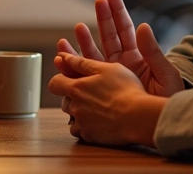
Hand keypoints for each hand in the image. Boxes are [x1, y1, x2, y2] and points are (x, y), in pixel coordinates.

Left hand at [49, 52, 166, 146]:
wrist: (138, 117)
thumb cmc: (126, 90)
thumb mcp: (106, 68)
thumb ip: (81, 63)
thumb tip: (62, 56)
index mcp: (76, 88)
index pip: (54, 84)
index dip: (61, 81)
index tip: (71, 80)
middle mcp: (74, 106)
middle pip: (65, 101)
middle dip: (74, 98)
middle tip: (94, 95)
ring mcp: (81, 123)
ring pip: (72, 117)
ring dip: (80, 113)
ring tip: (99, 108)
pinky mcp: (90, 137)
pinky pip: (81, 131)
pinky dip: (87, 127)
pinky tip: (101, 121)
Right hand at [56, 0, 182, 96]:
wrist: (161, 123)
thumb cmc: (169, 100)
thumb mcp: (166, 74)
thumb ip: (153, 51)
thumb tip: (144, 25)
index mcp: (138, 56)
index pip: (126, 29)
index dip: (117, 12)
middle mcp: (123, 63)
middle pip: (109, 36)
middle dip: (103, 18)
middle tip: (97, 1)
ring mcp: (111, 76)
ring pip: (94, 54)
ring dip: (85, 41)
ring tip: (77, 28)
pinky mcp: (102, 89)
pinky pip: (85, 75)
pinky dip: (74, 65)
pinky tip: (64, 56)